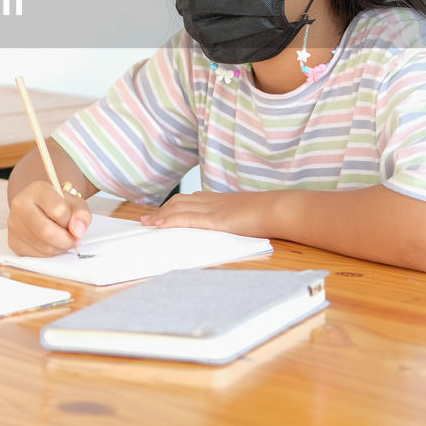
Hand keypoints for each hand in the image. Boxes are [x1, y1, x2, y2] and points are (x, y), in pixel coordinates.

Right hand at [7, 180, 92, 256]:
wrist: (39, 208)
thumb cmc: (58, 206)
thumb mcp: (75, 204)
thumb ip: (82, 215)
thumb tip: (77, 232)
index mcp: (37, 189)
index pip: (59, 210)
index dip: (70, 221)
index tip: (72, 222)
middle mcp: (20, 204)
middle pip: (46, 232)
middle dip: (66, 240)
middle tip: (73, 239)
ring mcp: (13, 224)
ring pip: (43, 246)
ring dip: (59, 248)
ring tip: (62, 239)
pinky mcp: (13, 241)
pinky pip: (36, 255)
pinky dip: (49, 253)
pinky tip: (50, 243)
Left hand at [139, 191, 268, 236]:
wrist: (279, 209)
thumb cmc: (271, 213)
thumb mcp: (250, 214)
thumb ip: (239, 218)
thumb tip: (239, 225)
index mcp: (222, 200)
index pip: (192, 200)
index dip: (175, 205)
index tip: (164, 210)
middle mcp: (214, 201)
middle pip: (181, 202)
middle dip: (163, 210)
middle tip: (148, 217)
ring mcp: (213, 209)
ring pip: (179, 208)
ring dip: (160, 215)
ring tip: (146, 222)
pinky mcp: (214, 219)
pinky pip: (186, 219)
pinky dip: (169, 220)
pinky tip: (158, 224)